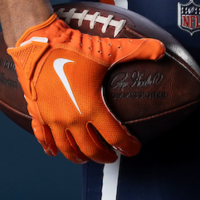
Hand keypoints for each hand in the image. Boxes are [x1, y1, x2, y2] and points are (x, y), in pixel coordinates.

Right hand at [7, 15, 164, 162]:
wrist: (37, 41)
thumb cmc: (73, 47)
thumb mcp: (107, 50)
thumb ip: (137, 51)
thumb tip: (162, 49)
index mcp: (90, 107)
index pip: (115, 137)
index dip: (128, 146)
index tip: (134, 148)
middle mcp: (71, 118)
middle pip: (91, 150)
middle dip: (104, 156)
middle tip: (112, 156)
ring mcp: (52, 118)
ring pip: (66, 149)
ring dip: (78, 157)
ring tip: (85, 158)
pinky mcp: (37, 112)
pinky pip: (42, 137)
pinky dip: (49, 147)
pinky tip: (53, 152)